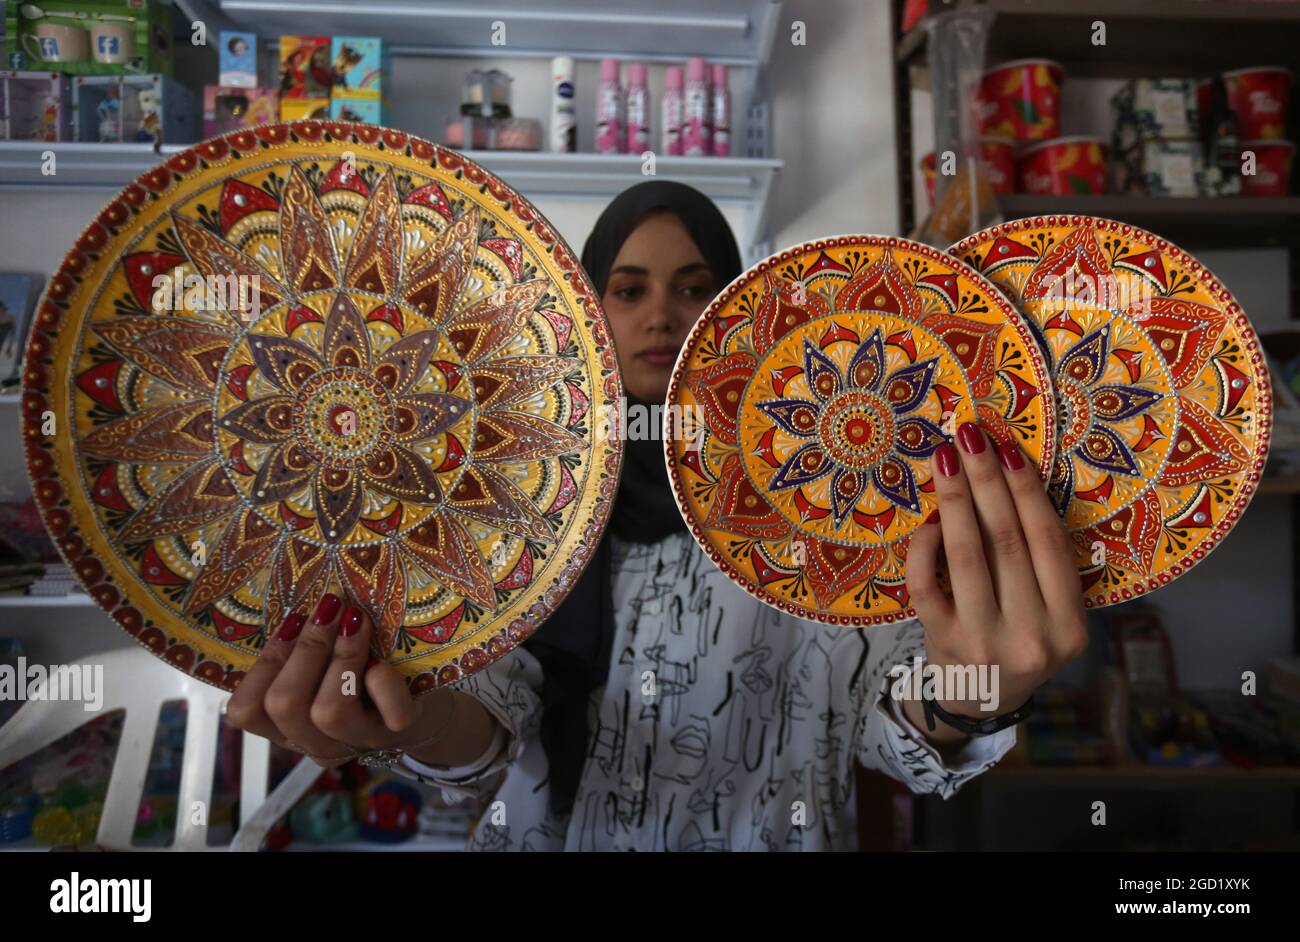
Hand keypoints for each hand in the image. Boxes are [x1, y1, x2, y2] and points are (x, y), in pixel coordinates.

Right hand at [225, 592, 476, 767]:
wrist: (424, 707)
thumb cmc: (364, 678)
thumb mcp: (324, 670)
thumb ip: (303, 653)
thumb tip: (301, 604)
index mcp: (289, 726)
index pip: (246, 710)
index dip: (263, 662)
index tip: (292, 620)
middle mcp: (317, 740)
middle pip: (283, 704)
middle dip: (304, 647)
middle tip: (329, 607)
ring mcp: (359, 739)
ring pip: (329, 711)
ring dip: (341, 656)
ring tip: (355, 619)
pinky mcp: (401, 731)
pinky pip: (389, 713)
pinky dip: (384, 681)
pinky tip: (383, 660)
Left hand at [902, 422, 1088, 743]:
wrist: (980, 701)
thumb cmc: (1018, 640)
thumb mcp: (1049, 613)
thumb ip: (1040, 564)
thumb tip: (1011, 477)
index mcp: (1071, 623)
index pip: (1049, 543)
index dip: (1029, 492)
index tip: (1010, 448)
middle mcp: (1034, 635)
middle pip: (1008, 541)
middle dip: (988, 482)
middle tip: (971, 436)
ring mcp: (985, 641)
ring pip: (967, 556)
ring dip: (955, 500)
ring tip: (945, 457)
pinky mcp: (942, 642)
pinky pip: (925, 583)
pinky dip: (925, 546)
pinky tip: (928, 520)